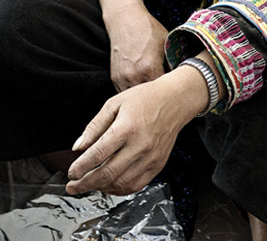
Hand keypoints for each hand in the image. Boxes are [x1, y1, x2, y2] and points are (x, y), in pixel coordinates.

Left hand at [66, 65, 208, 195]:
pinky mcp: (158, 164)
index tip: (71, 172)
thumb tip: (78, 147)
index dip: (80, 167)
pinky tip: (109, 185)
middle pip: (107, 174)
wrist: (175, 100)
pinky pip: (136, 185)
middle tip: (73, 186)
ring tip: (90, 184)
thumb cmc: (145, 98)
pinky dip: (119, 189)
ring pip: (120, 183)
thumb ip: (95, 126)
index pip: (97, 154)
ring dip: (101, 188)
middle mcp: (140, 145)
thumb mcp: (115, 103)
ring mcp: (150, 157)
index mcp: (127, 127)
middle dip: (85, 183)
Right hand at [94, 0, 168, 91]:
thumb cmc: (148, 30)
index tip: (177, 93)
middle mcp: (134, 76)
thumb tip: (182, 78)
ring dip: (145, 100)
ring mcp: (122, 79)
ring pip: (136, 100)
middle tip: (168, 97)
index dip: (171, 94)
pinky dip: (136, 94)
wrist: (125, 20)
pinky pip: (127, 94)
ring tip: (155, 96)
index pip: (163, 92)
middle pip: (149, 99)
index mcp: (149, 68)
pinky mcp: (115, 79)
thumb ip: (173, 63)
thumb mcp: (167, 44)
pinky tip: (144, 90)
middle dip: (159, 99)